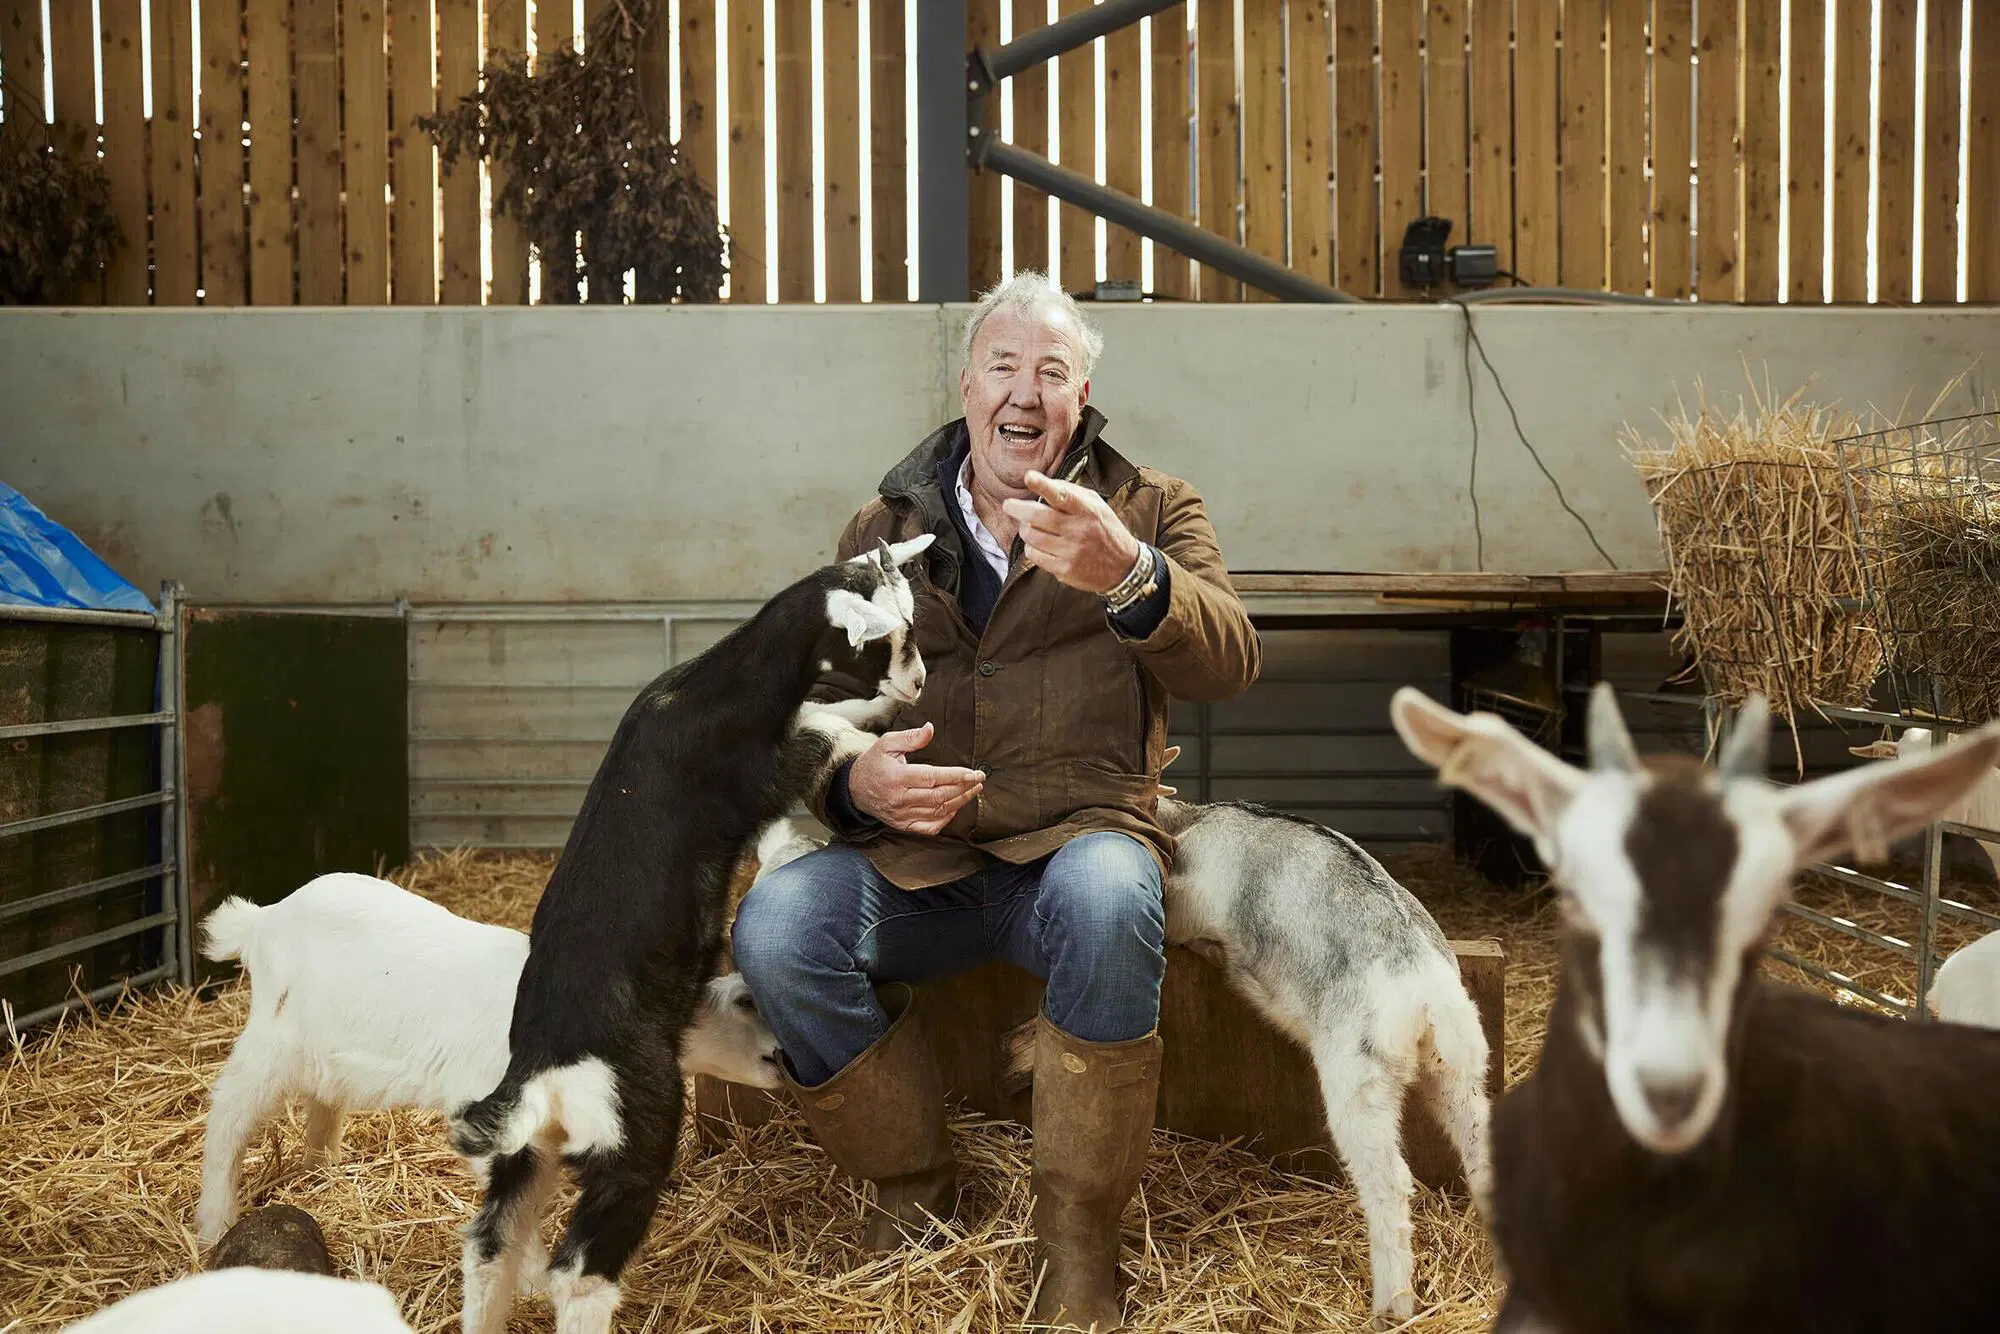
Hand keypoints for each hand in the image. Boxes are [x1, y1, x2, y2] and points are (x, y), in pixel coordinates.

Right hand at [848, 722, 985, 834]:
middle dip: (963, 788)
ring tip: (974, 790)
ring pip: (938, 811)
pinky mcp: (904, 825)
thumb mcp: (886, 743)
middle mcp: (900, 799)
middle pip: (939, 796)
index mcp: (896, 777)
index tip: (974, 773)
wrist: (854, 789)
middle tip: (979, 779)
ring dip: (960, 801)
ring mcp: (902, 815)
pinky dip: (946, 818)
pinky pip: (930, 827)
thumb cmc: (874, 763)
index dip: (955, 776)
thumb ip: (910, 737)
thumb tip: (930, 729)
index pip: (931, 778)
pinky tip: (956, 806)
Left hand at [1001, 470, 1143, 594]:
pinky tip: (1040, 544)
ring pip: (1031, 536)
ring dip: (1025, 529)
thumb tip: (1045, 484)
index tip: (1029, 476)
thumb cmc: (1106, 531)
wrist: (1123, 568)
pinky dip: (1031, 547)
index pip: (1063, 496)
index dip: (1043, 485)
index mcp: (1088, 510)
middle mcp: (1079, 530)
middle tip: (1009, 504)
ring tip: (1029, 526)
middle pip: (1037, 517)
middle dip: (1017, 508)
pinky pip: (1034, 555)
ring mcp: (1071, 552)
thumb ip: (1072, 493)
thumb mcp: (1097, 505)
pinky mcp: (1064, 570)